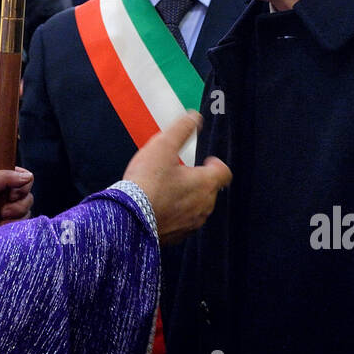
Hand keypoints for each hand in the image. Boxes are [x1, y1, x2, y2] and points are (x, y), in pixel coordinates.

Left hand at [0, 167, 33, 232]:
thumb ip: (4, 177)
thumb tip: (28, 176)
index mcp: (5, 178)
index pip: (27, 178)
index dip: (22, 187)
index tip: (9, 195)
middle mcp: (11, 193)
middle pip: (29, 197)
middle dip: (16, 206)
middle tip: (1, 211)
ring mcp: (12, 209)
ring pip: (27, 212)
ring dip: (13, 217)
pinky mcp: (12, 223)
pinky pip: (23, 225)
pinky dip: (12, 226)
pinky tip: (0, 226)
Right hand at [123, 112, 230, 245]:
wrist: (129, 216)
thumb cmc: (147, 180)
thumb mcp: (163, 145)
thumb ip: (182, 129)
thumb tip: (195, 117)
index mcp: (205, 184)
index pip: (224, 173)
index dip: (216, 164)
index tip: (205, 160)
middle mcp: (204, 206)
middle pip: (210, 190)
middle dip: (199, 180)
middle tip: (181, 172)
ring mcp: (191, 224)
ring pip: (197, 207)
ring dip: (188, 198)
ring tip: (168, 189)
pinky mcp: (177, 236)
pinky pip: (183, 222)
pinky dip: (176, 213)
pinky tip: (160, 206)